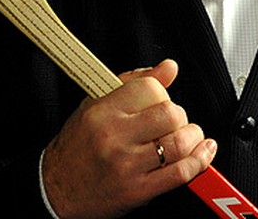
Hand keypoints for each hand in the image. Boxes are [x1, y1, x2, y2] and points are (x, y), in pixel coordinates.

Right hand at [41, 59, 217, 218]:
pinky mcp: (138, 191)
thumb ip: (134, 82)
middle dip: (181, 116)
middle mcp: (114, 137)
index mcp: (103, 111)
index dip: (163, 93)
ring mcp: (127, 166)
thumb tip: (169, 67)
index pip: (151, 89)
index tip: (161, 100)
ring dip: (194, 138)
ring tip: (190, 136)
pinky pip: (180, 174)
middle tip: (175, 121)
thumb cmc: (78, 145)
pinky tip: (202, 153)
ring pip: (179, 143)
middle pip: (170, 115)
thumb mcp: (96, 104)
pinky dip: (199, 161)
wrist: (56, 189)